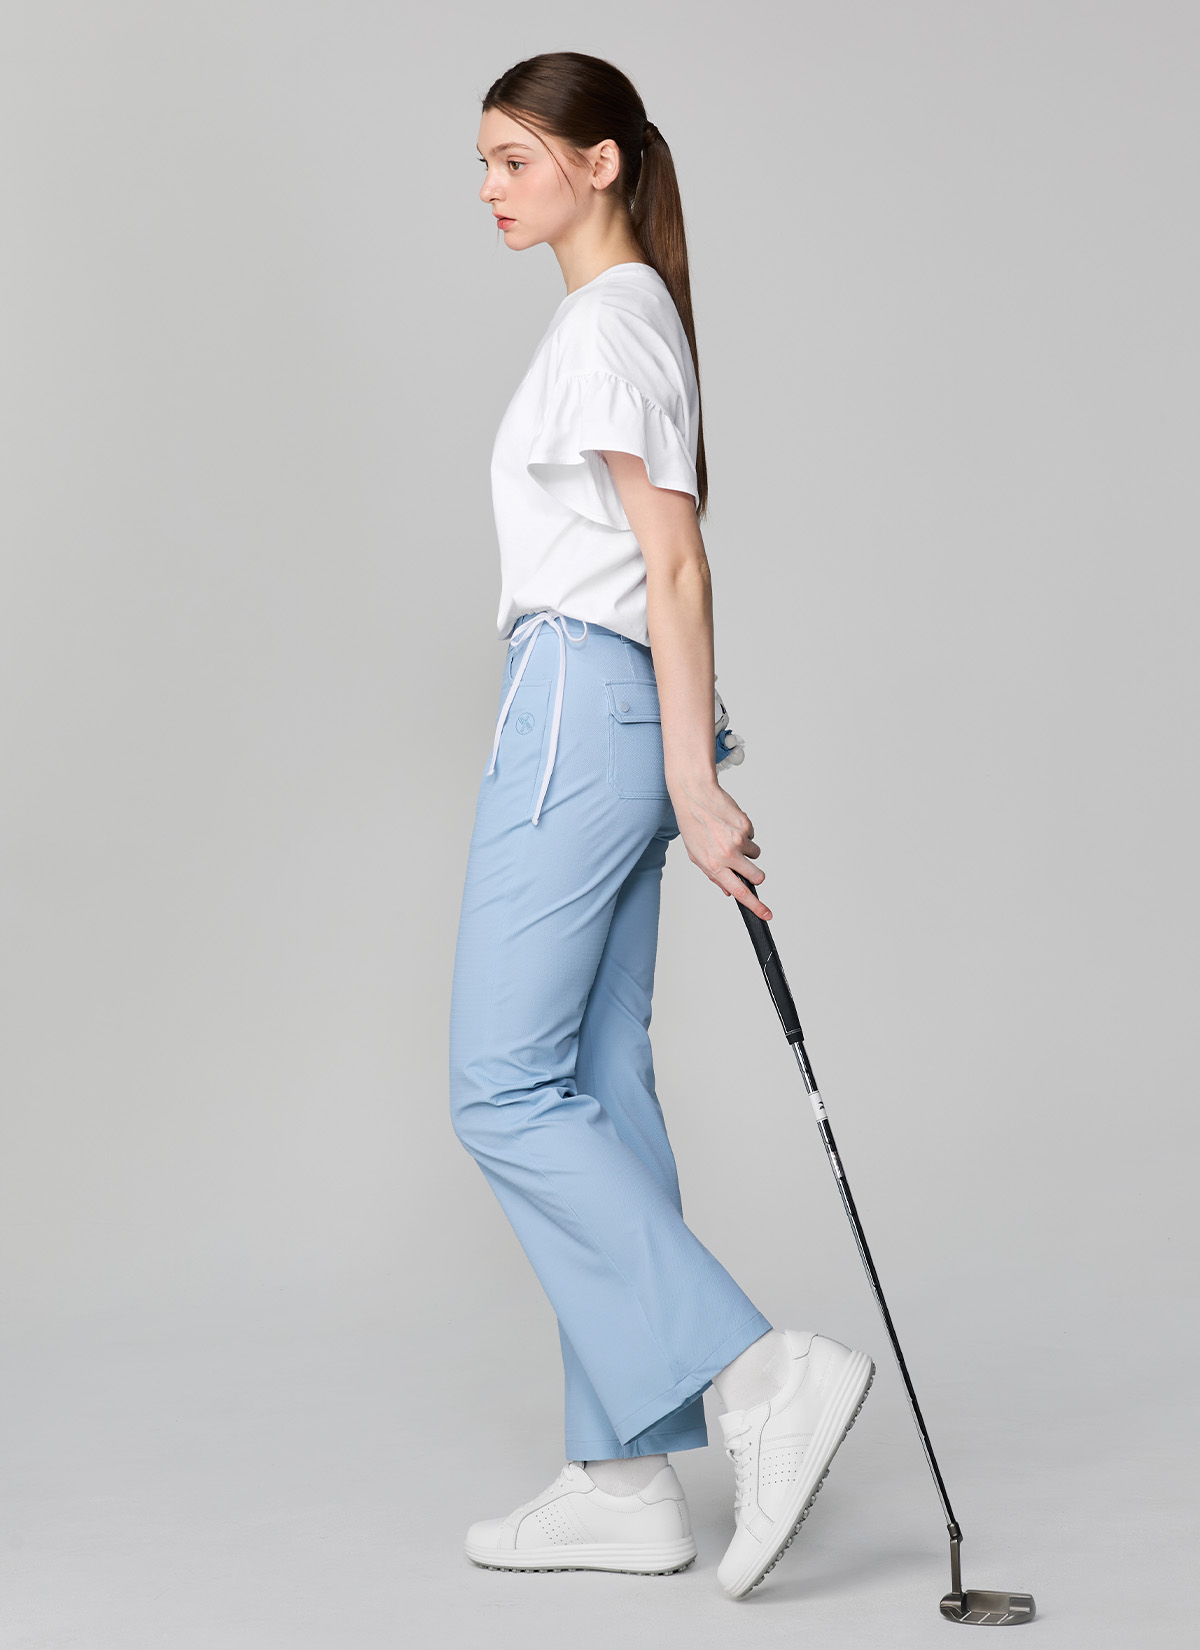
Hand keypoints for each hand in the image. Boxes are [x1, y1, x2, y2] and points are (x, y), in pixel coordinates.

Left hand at [668, 772, 772, 920]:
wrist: (694, 797)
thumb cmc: (693, 826)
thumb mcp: (696, 856)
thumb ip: (714, 875)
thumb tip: (729, 891)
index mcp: (714, 866)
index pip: (739, 891)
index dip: (755, 906)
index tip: (766, 914)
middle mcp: (728, 855)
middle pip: (757, 876)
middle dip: (756, 875)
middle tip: (746, 866)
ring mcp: (738, 840)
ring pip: (755, 854)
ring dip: (745, 849)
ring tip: (727, 836)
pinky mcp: (746, 826)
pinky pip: (752, 836)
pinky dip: (743, 832)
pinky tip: (728, 824)